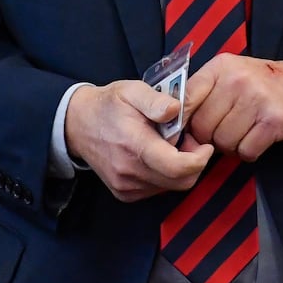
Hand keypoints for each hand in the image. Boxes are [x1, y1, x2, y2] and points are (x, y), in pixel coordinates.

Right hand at [64, 81, 213, 202]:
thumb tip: (176, 109)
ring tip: (172, 145)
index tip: (205, 145)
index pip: (177, 167)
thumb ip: (155, 100)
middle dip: (194, 163)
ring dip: (180, 169)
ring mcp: (125, 185)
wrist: (77, 125)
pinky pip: (157, 190)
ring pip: (170, 187)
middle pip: (180, 182)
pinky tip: (158, 155)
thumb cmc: (108, 105)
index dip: (199, 159)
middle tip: (190, 141)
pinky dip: (165, 176)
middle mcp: (129, 171)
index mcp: (134, 145)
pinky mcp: (124, 193)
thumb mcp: (131, 90)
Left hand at [185, 54, 282, 161]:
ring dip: (232, 146)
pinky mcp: (274, 120)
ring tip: (245, 132)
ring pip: (223, 142)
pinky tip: (258, 138)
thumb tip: (173, 125)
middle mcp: (237, 80)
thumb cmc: (265, 84)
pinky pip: (246, 151)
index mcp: (221, 67)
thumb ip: (204, 93)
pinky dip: (250, 151)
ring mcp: (257, 99)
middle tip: (227, 131)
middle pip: (203, 127)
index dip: (182, 122)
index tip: (185, 133)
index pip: (186, 99)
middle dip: (211, 138)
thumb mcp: (232, 75)